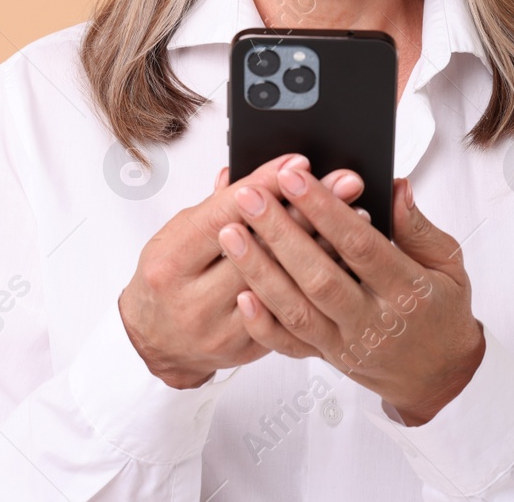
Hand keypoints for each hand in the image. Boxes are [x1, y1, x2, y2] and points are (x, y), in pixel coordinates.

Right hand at [117, 153, 364, 389]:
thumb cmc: (168, 276)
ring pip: (284, 284)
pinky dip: (321, 284)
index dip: (265, 185)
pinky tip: (348, 263)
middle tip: (345, 182)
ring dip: (325, 247)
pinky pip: (292, 317)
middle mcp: (194, 299)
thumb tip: (258, 170)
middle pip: (261, 248)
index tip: (299, 162)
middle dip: (308, 210)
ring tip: (357, 217)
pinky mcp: (247, 350)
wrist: (155, 343)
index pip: (224, 213)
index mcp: (171, 261)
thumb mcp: (179, 233)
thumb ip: (219, 204)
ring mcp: (222, 330)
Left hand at [218, 159, 485, 424]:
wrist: (437, 375)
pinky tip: (240, 292)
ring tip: (231, 233)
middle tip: (249, 195)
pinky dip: (262, 323)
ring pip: (297, 310)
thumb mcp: (447, 262)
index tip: (295, 176)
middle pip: (319, 276)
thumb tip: (394, 186)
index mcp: (407, 289)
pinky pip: (289, 345)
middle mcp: (374, 320)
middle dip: (280, 233)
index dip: (325, 210)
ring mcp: (346, 343)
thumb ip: (417, 226)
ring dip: (260, 271)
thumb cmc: (441, 308)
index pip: (360, 245)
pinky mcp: (327, 358)